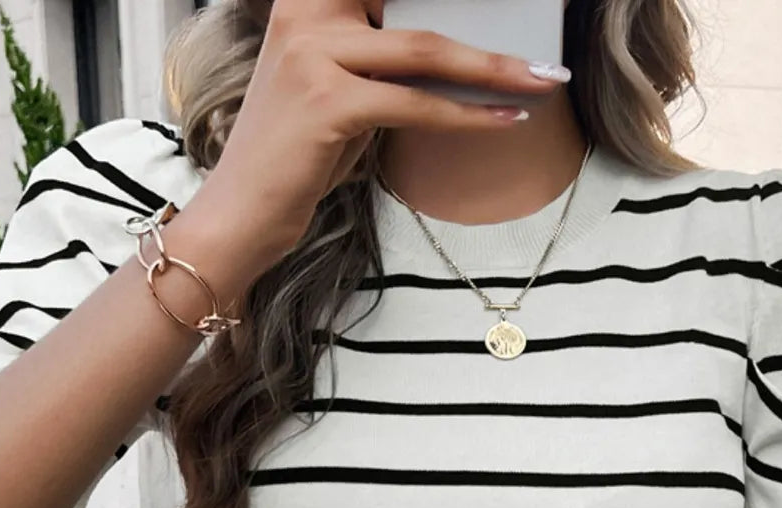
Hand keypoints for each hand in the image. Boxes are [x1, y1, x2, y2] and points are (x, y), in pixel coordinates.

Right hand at [184, 0, 566, 275]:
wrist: (240, 213)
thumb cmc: (295, 158)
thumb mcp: (337, 91)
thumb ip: (382, 60)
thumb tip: (451, 53)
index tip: (506, 6)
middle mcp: (306, 13)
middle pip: (417, 5)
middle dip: (486, 24)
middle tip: (540, 50)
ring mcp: (312, 53)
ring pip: (426, 52)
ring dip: (494, 69)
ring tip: (541, 81)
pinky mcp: (325, 102)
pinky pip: (416, 105)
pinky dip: (467, 115)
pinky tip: (504, 119)